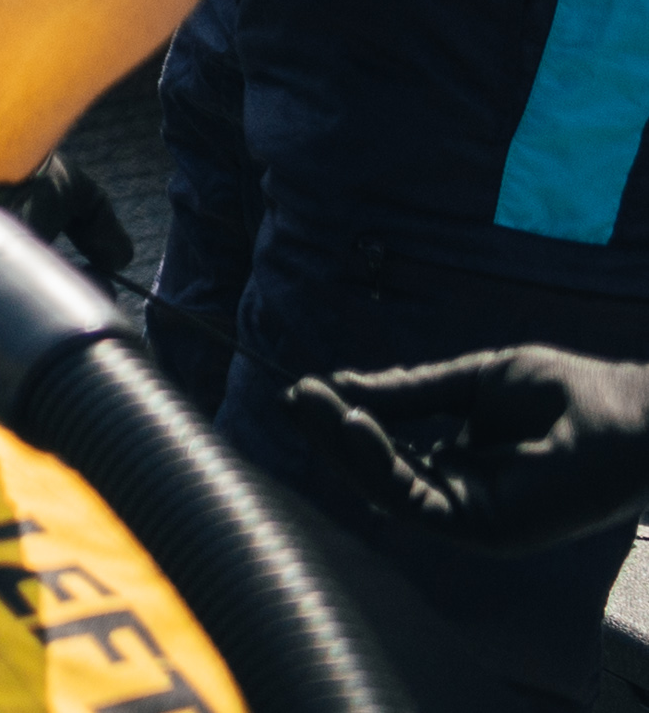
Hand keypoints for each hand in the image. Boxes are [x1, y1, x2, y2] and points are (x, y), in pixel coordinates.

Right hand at [291, 347, 648, 552]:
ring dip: (342, 448)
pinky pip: (413, 501)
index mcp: (459, 465)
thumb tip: (342, 384)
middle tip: (295, 394)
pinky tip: (356, 423)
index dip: (345, 422)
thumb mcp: (472, 382)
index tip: (306, 387)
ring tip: (312, 402)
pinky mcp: (483, 529)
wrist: (628, 416)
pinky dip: (377, 464)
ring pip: (385, 490)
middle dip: (331, 435)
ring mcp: (471, 516)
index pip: (387, 450)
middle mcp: (460, 496)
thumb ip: (412, 390)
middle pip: (375, 473)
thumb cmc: (569, 395)